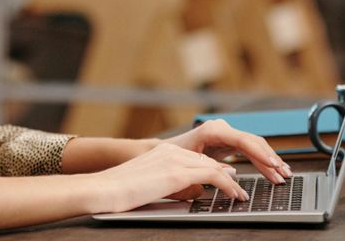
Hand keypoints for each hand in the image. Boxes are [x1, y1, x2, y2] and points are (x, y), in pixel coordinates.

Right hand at [91, 142, 245, 213]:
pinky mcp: (177, 173)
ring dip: (232, 183)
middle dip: (228, 175)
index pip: (198, 159)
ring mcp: (175, 160)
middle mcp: (171, 151)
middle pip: (209, 161)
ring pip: (214, 167)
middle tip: (240, 189)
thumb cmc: (119, 192)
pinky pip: (212, 176)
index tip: (228, 180)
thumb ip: (171, 183)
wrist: (103, 189)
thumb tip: (194, 191)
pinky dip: (227, 185)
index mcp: (164, 151)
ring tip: (241, 195)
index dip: (216, 170)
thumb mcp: (149, 183)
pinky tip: (234, 194)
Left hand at [165, 118, 291, 185]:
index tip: (273, 164)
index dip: (260, 153)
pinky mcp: (229, 142)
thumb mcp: (191, 162)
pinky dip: (262, 161)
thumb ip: (211, 167)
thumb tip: (231, 176)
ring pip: (255, 146)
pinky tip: (273, 170)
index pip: (243, 140)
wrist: (167, 150)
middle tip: (283, 174)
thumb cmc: (175, 155)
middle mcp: (223, 129)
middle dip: (270, 159)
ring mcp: (228, 135)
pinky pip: (250, 151)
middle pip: (254, 142)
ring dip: (270, 161)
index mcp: (214, 130)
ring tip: (283, 175)